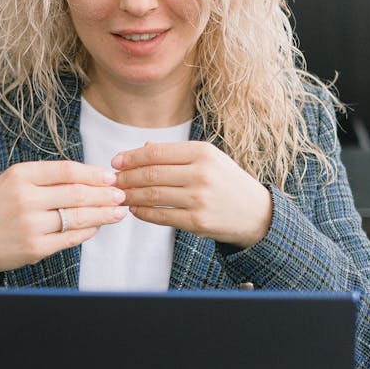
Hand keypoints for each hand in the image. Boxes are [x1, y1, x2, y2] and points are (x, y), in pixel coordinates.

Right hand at [0, 160, 126, 284]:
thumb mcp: (11, 181)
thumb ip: (45, 177)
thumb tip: (88, 177)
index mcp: (20, 176)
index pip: (67, 170)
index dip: (93, 174)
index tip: (110, 177)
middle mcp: (25, 198)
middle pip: (77, 194)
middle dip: (105, 195)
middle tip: (121, 195)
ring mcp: (31, 225)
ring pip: (77, 217)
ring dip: (103, 214)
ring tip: (118, 212)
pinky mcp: (35, 248)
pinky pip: (70, 238)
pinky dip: (87, 232)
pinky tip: (96, 227)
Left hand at [111, 141, 271, 248]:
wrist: (256, 212)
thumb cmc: (226, 182)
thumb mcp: (208, 159)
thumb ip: (176, 154)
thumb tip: (143, 148)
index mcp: (203, 153)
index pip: (156, 153)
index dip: (131, 157)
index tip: (115, 162)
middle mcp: (201, 173)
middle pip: (151, 174)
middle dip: (126, 177)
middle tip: (113, 180)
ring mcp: (199, 198)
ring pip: (152, 195)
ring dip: (130, 195)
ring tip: (119, 194)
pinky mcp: (197, 221)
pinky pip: (160, 215)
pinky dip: (143, 212)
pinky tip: (135, 208)